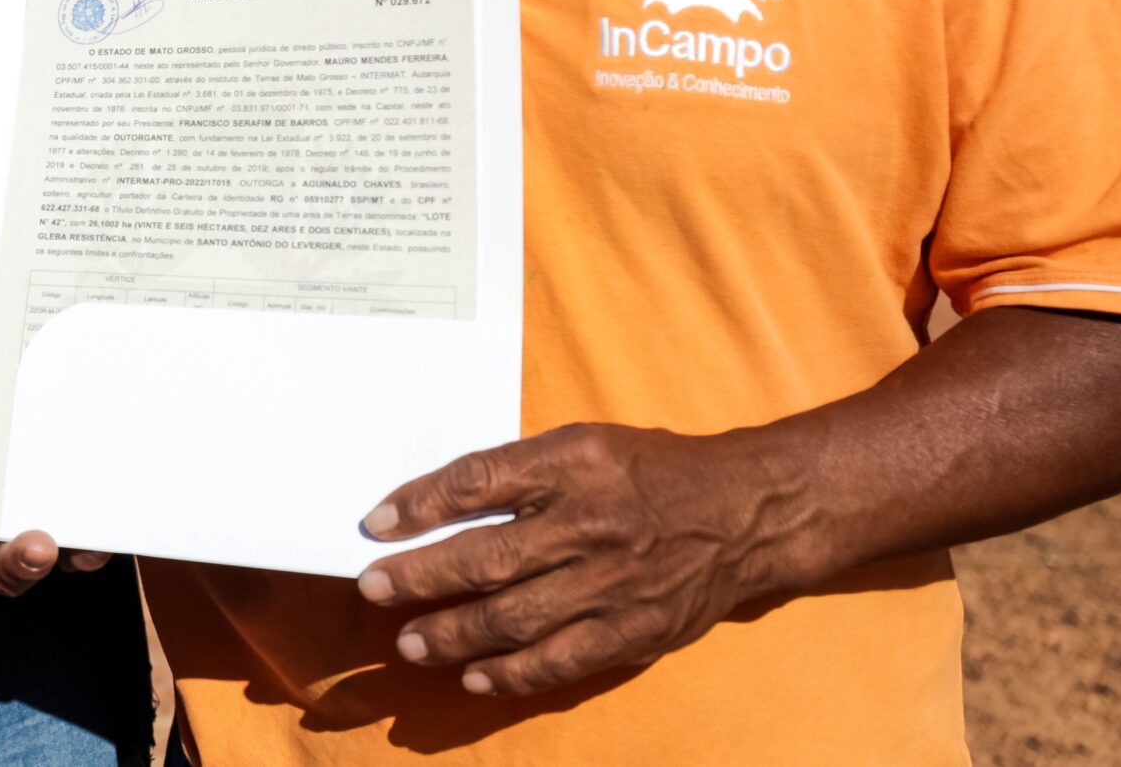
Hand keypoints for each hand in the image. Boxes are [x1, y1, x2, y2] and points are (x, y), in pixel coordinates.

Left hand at [357, 424, 800, 697]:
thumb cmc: (651, 471)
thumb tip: (436, 503)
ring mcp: (615, 582)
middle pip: (489, 555)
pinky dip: (513, 673)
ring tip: (411, 643)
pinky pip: (562, 660)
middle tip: (373, 589)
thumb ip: (520, 471)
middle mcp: (593, 521)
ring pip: (517, 617)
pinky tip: (473, 676)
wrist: (747, 511)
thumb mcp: (585, 444)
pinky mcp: (636, 630)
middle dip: (422, 577)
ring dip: (455, 633)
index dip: (421, 503)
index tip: (376, 523)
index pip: (480, 480)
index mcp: (576, 461)